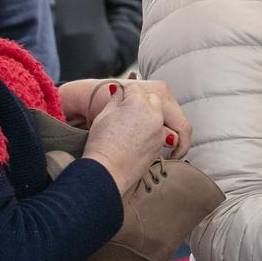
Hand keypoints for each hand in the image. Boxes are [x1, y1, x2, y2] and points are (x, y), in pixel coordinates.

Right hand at [63, 77, 192, 156]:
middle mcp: (153, 114)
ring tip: (133, 127)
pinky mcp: (160, 145)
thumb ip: (116, 99)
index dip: (126, 95)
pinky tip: (136, 140)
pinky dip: (151, 132)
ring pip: (159, 116)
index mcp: (138, 102)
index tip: (120, 102)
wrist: (107, 171)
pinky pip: (159, 132)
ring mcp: (159, 131)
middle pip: (153, 99)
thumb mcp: (104, 114)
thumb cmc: (101, 143)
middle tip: (128, 112)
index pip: (135, 89)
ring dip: (149, 117)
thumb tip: (121, 91)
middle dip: (143, 103)